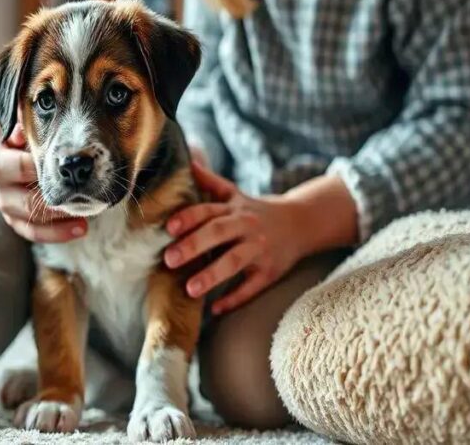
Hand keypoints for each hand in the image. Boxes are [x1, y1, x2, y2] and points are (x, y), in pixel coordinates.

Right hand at [0, 108, 86, 242]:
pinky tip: (80, 229)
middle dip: (47, 202)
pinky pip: (29, 230)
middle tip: (78, 198)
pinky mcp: (13, 212)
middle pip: (13, 201)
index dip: (31, 169)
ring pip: (23, 220)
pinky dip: (54, 233)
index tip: (60, 165)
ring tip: (84, 221)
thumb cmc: (11, 115)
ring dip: (54, 224)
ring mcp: (2, 198)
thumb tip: (23, 130)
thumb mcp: (12, 107)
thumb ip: (18, 114)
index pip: (6, 167)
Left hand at [163, 162, 306, 314]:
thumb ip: (209, 181)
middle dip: (194, 245)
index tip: (168, 227)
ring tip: (190, 289)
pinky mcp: (270, 272)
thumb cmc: (254, 210)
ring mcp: (259, 250)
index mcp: (233, 208)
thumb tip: (185, 160)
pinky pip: (252, 287)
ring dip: (213, 275)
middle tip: (169, 259)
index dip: (188, 217)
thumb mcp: (233, 193)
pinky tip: (215, 309)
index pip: (208, 210)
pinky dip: (234, 299)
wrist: (300, 223)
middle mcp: (246, 226)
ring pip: (235, 262)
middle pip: (219, 233)